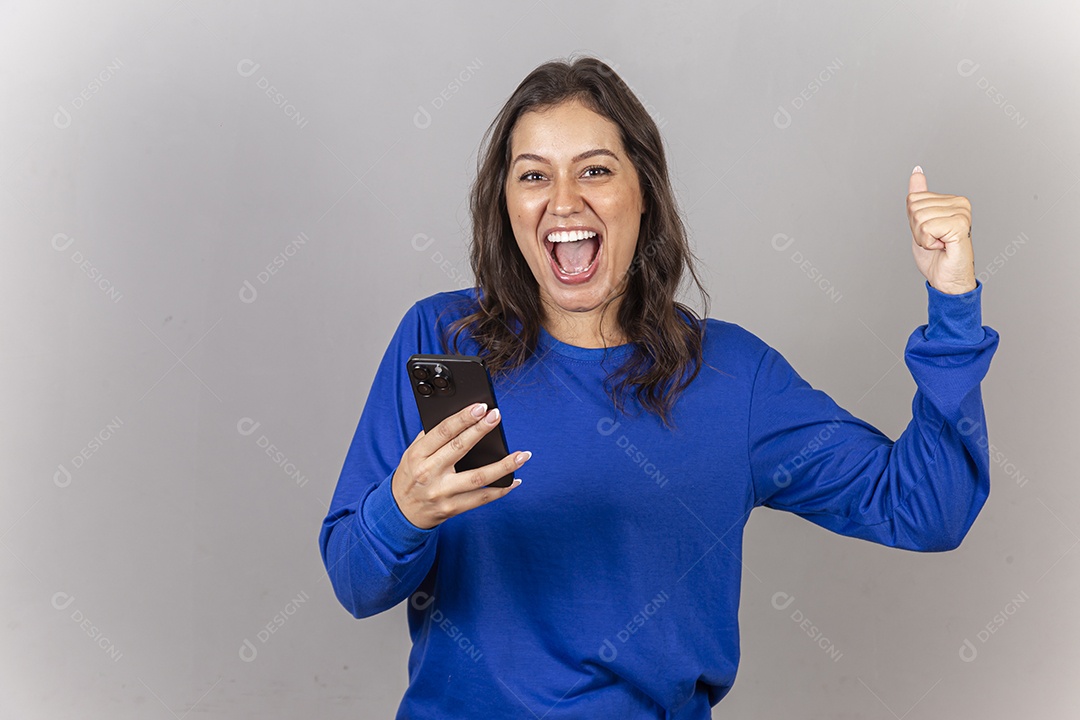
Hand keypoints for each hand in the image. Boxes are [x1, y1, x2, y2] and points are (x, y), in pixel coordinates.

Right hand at [391, 403, 528, 529]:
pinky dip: (501, 490)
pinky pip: (481, 498)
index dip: (463, 418)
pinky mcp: (452, 508)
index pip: (443, 432)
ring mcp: (442, 493)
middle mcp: (429, 473)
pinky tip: (515, 481)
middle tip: (497, 416)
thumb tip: (462, 417)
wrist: (401, 512)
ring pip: (478, 478)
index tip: (480, 407)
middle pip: (460, 448)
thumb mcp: (412, 453)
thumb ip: (432, 437)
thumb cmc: (411, 475)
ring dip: (504, 466)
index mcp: (417, 455)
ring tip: (522, 455)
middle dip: (480, 430)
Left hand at [906, 166, 976, 293]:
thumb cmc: (936, 256)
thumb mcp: (920, 222)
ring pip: (919, 218)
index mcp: (952, 200)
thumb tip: (917, 172)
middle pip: (914, 206)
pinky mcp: (960, 225)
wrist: (946, 279)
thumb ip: (919, 197)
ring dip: (923, 238)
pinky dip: (928, 242)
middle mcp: (960, 203)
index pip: (913, 199)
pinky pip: (927, 228)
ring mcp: (962, 213)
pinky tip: (942, 247)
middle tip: (934, 241)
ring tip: (939, 244)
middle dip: (917, 229)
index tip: (930, 234)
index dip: (913, 222)